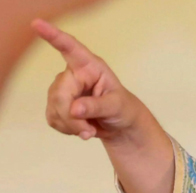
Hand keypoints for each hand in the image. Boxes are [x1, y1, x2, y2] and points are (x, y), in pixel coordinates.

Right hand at [33, 18, 143, 141]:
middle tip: (89, 131)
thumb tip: (74, 109)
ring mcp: (62, 89)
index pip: (70, 48)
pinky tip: (81, 129)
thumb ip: (97, 106)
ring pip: (55, 108)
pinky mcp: (57, 105)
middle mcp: (73, 74)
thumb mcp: (117, 106)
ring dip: (72, 126)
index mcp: (89, 66)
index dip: (53, 36)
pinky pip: (53, 118)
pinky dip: (67, 129)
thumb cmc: (123, 109)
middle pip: (60, 93)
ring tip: (89, 130)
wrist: (120, 125)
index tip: (38, 24)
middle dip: (72, 117)